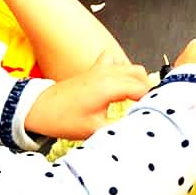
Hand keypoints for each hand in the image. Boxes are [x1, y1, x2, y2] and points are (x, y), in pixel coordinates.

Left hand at [25, 56, 153, 140]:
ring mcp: (100, 68)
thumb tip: (138, 132)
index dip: (152, 102)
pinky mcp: (93, 70)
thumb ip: (120, 129)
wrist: (38, 109)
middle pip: (141, 75)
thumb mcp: (94, 130)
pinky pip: (115, 62)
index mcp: (110, 85)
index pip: (143, 90)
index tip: (157, 115)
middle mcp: (107, 72)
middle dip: (148, 91)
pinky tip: (121, 84)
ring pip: (130, 67)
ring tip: (138, 100)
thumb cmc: (63, 119)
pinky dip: (122, 70)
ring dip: (138, 80)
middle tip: (148, 110)